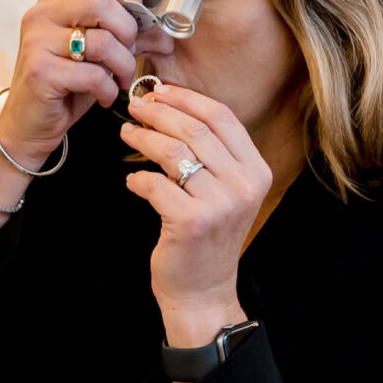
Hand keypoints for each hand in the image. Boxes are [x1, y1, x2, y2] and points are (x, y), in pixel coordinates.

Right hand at [0, 0, 163, 166]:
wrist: (29, 124)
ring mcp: (37, 41)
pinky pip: (93, 74)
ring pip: (102, 40)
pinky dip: (108, 89)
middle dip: (129, 31)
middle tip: (130, 54)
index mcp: (55, 0)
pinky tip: (104, 96)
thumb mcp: (99, 50)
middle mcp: (42, 14)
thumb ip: (125, 23)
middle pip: (101, 1)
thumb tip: (159, 0)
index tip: (141, 23)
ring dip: (124, 65)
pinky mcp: (40, 71)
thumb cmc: (67, 85)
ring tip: (120, 79)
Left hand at [118, 83, 271, 347]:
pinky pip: (155, 184)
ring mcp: (220, 204)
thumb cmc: (207, 237)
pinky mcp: (192, 221)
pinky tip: (132, 182)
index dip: (187, 98)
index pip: (223, 117)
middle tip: (135, 108)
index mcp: (255, 170)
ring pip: (174, 151)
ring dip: (143, 138)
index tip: (159, 91)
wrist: (204, 290)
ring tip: (127, 135)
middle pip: (196, 129)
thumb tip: (171, 104)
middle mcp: (244, 185)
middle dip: (159, 112)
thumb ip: (210, 153)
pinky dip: (138, 179)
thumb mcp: (223, 191)